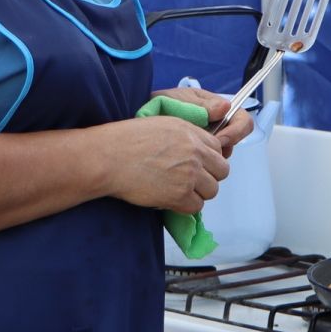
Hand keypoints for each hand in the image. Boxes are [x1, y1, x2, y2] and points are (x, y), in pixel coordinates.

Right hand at [97, 115, 229, 213]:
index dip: (209, 159)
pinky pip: (196, 206)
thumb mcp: (162, 125)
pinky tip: (170, 198)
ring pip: (212, 190)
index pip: (219, 149)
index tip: (197, 165)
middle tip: (190, 181)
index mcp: (191, 132)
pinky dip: (185, 206)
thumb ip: (186, 136)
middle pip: (222, 171)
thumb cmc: (126, 140)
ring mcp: (189, 174)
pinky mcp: (179, 195)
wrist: (109, 157)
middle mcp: (195, 152)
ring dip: (198, 193)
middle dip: (209, 177)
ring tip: (178, 190)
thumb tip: (198, 151)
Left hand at [150, 86, 254, 156]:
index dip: (236, 132)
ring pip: (222, 156)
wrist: (141, 118)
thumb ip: (202, 105)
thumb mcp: (181, 100)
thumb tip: (225, 107)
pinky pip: (208, 165)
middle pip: (235, 142)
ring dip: (210, 159)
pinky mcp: (199, 156)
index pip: (242, 120)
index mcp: (217, 109)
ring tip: (189, 155)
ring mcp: (208, 142)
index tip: (219, 140)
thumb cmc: (160, 104)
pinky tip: (185, 162)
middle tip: (204, 152)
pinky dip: (200, 165)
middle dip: (222, 149)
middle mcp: (217, 126)